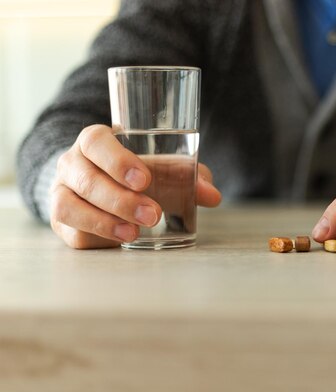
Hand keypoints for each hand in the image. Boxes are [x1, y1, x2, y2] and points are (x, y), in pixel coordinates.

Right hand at [50, 125, 220, 248]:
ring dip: (103, 222)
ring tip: (133, 233)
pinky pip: (71, 232)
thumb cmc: (134, 172)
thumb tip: (212, 195)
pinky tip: (121, 241)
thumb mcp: (161, 168)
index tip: (144, 179)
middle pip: (86, 179)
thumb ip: (188, 176)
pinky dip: (97, 238)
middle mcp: (71, 164)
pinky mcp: (61, 222)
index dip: (117, 160)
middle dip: (121, 200)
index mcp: (94, 142)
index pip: (95, 142)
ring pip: (69, 206)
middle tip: (153, 214)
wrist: (98, 185)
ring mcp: (60, 193)